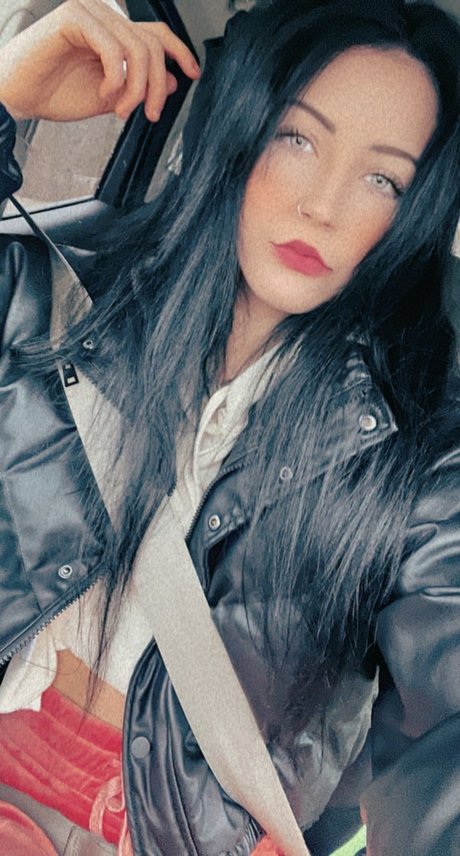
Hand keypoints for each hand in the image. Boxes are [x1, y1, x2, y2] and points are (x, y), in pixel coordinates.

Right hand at [0, 0, 199, 121]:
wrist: (18, 96)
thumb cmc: (54, 92)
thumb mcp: (109, 95)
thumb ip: (138, 86)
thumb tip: (173, 81)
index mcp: (112, 30)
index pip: (156, 33)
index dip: (180, 52)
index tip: (193, 74)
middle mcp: (103, 16)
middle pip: (152, 45)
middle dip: (157, 86)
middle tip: (150, 114)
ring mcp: (89, 12)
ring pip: (137, 49)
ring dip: (137, 88)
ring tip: (121, 110)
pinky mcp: (74, 17)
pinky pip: (113, 48)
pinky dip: (116, 78)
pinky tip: (105, 94)